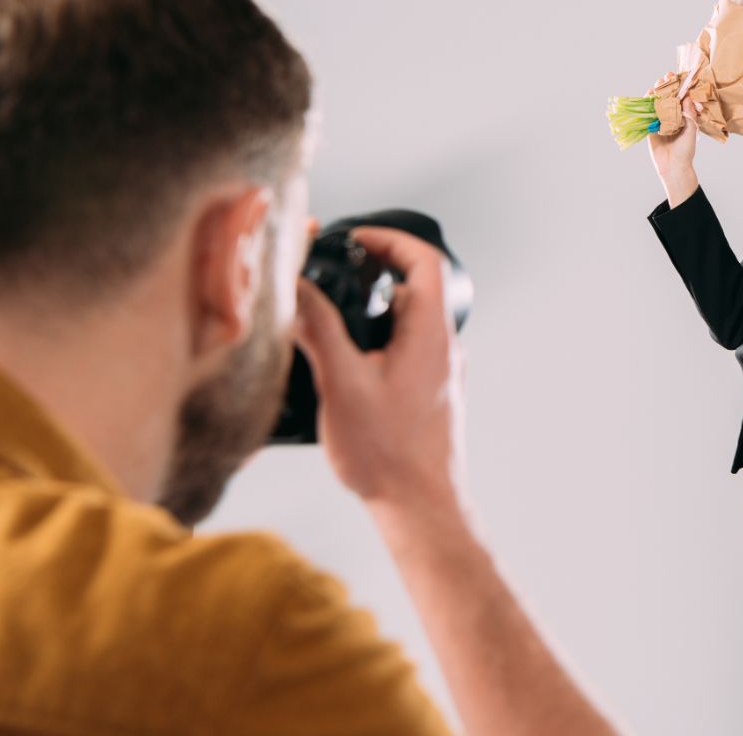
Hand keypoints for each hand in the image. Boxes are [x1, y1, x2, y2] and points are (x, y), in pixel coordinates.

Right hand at [295, 226, 464, 514]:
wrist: (419, 505)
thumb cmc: (388, 453)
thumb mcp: (342, 384)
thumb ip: (319, 331)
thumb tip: (298, 289)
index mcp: (432, 334)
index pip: (425, 261)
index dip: (391, 239)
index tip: (357, 238)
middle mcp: (444, 348)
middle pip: (415, 289)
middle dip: (372, 275)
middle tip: (334, 274)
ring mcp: (440, 373)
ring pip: (408, 323)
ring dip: (372, 312)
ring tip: (331, 319)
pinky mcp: (430, 395)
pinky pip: (406, 351)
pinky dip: (378, 341)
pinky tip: (345, 364)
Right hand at [647, 69, 699, 193]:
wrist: (673, 166)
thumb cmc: (686, 150)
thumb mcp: (691, 130)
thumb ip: (689, 114)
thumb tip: (688, 97)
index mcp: (685, 116)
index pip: (682, 98)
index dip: (680, 87)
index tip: (679, 77)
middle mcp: (673, 116)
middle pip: (669, 97)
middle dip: (667, 86)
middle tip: (667, 76)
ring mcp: (661, 120)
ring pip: (658, 102)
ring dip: (657, 91)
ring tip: (658, 82)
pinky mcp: (651, 126)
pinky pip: (648, 112)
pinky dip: (647, 102)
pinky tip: (648, 94)